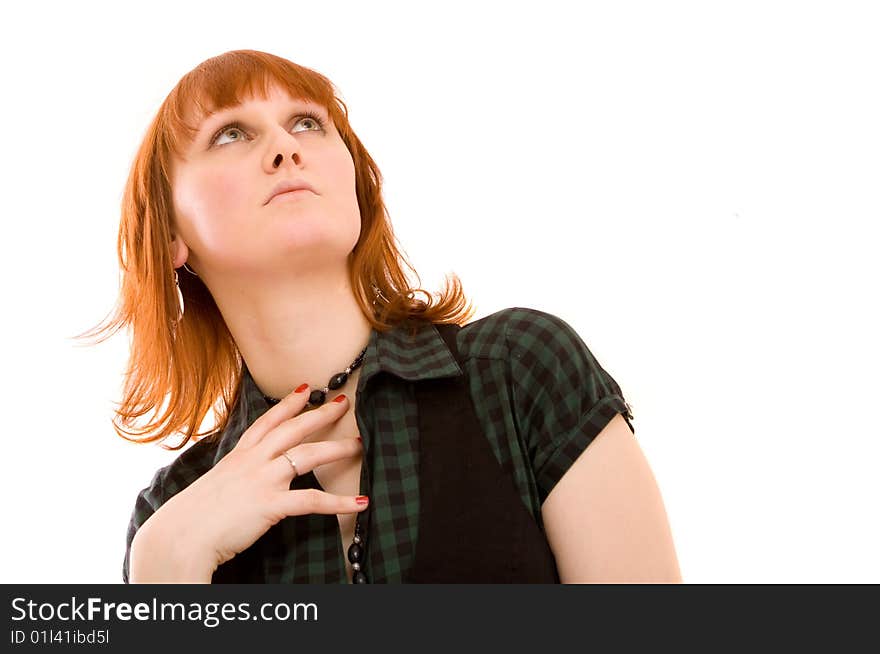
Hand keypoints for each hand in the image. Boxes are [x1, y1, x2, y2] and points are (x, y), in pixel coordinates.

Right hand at [137, 385, 365, 576]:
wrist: (180, 536)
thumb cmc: (194, 516)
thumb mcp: (215, 486)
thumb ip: (234, 479)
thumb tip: (244, 482)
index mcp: (239, 456)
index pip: (268, 421)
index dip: (288, 404)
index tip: (305, 389)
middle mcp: (253, 461)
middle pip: (294, 429)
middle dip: (321, 414)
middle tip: (343, 403)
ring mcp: (263, 480)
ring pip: (308, 455)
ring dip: (337, 449)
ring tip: (359, 444)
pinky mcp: (271, 504)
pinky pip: (313, 501)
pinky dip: (340, 503)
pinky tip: (359, 503)